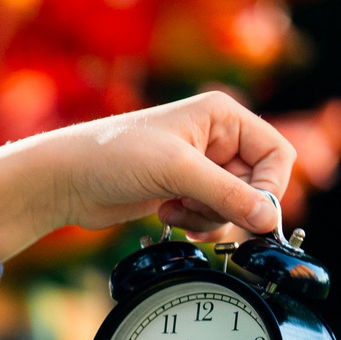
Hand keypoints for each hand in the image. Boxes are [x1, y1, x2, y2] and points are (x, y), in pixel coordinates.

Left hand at [0, 92, 297, 261]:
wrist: (64, 180)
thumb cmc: (111, 156)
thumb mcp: (176, 171)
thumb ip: (227, 194)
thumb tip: (269, 219)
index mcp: (222, 116)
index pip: (276, 154)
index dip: (269, 187)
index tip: (252, 213)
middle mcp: (214, 138)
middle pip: (256, 184)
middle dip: (230, 205)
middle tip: (199, 210)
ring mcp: (198, 166)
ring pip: (233, 204)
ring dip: (209, 217)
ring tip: (176, 210)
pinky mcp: (180, 190)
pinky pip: (209, 215)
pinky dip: (195, 223)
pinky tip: (166, 214)